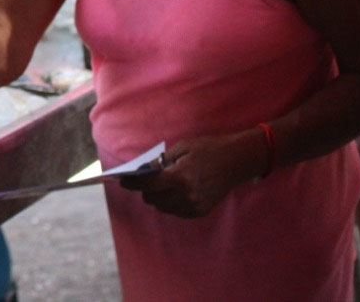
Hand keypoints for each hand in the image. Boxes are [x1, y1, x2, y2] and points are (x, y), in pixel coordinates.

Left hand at [118, 130, 266, 217]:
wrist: (238, 160)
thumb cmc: (209, 149)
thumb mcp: (183, 147)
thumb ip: (162, 161)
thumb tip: (146, 171)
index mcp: (179, 178)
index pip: (147, 185)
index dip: (131, 183)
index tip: (121, 180)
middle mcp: (186, 196)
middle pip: (153, 199)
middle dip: (145, 190)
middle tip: (144, 180)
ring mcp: (194, 206)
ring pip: (163, 208)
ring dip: (158, 197)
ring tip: (160, 185)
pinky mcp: (201, 211)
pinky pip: (176, 211)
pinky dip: (171, 203)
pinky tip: (174, 191)